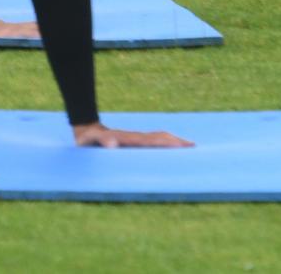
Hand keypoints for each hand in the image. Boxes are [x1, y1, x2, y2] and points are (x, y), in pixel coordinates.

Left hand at [72, 121, 192, 147]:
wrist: (85, 130)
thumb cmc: (87, 139)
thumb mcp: (91, 141)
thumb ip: (101, 141)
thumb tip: (113, 145)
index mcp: (130, 139)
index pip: (154, 140)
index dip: (168, 142)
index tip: (183, 146)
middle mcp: (136, 138)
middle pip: (161, 137)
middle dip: (177, 141)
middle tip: (194, 147)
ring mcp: (136, 139)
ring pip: (159, 138)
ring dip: (174, 142)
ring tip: (190, 147)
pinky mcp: (134, 143)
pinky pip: (154, 143)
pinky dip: (166, 144)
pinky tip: (171, 150)